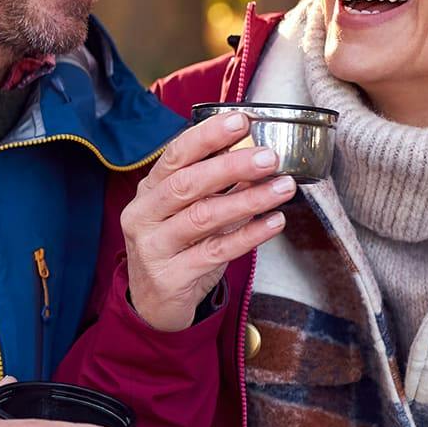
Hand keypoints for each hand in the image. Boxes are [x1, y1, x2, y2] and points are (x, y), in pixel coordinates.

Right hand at [122, 111, 294, 331]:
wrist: (152, 305)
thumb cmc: (176, 249)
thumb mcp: (187, 212)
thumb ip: (214, 186)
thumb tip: (256, 153)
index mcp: (148, 191)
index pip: (175, 155)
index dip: (207, 135)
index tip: (241, 120)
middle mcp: (144, 215)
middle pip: (187, 183)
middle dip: (231, 166)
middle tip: (269, 156)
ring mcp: (153, 247)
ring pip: (203, 217)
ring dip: (249, 199)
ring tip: (284, 187)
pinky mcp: (170, 276)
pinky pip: (216, 252)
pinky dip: (249, 235)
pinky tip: (275, 222)